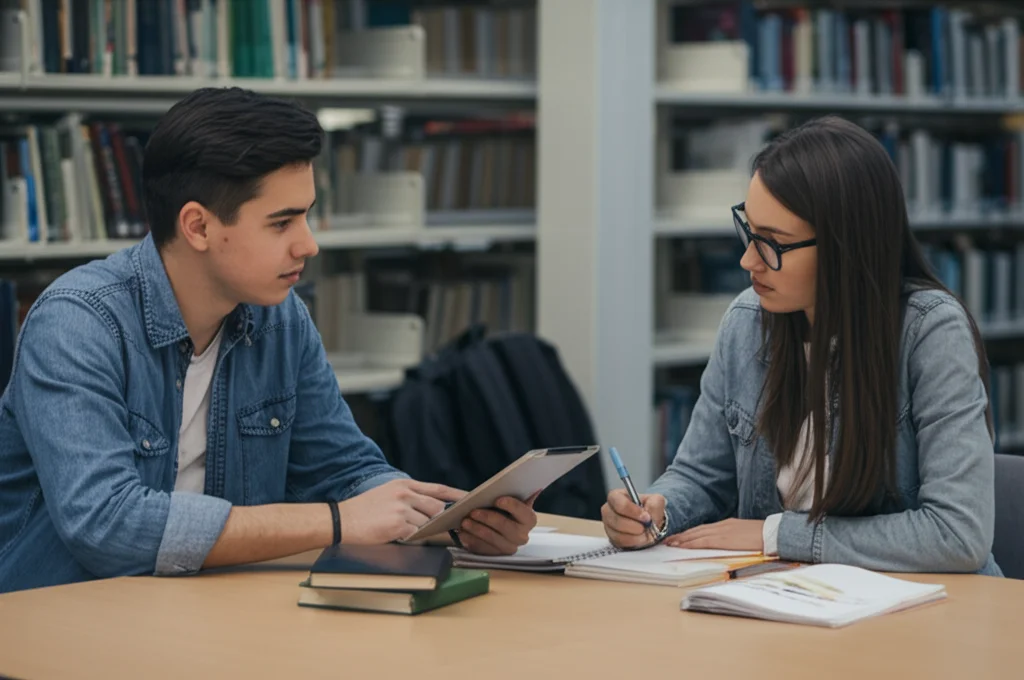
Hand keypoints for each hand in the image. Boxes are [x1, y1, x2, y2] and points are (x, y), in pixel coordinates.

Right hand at [338, 479, 464, 543]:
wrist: (342, 520)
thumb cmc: (363, 510)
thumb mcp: (387, 493)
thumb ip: (409, 497)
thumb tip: (430, 508)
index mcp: (404, 484)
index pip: (437, 488)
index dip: (456, 494)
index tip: (469, 499)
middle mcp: (405, 493)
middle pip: (437, 507)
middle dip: (441, 518)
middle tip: (445, 526)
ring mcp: (401, 508)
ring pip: (428, 522)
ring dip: (425, 531)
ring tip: (412, 533)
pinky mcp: (397, 524)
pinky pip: (417, 534)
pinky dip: (415, 539)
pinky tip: (404, 538)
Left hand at [458, 494, 538, 555]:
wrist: (493, 522)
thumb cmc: (501, 507)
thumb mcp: (509, 498)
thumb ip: (518, 493)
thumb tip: (536, 488)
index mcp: (529, 519)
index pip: (524, 513)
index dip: (512, 506)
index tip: (498, 500)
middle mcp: (522, 536)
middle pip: (507, 528)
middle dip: (489, 519)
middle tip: (473, 511)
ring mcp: (509, 548)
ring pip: (493, 540)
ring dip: (477, 530)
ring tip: (465, 522)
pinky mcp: (495, 555)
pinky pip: (483, 549)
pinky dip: (472, 540)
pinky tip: (462, 533)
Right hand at [601, 490, 665, 548]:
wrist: (649, 521)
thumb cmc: (648, 508)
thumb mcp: (655, 500)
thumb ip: (654, 505)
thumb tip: (650, 517)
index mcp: (616, 496)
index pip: (619, 504)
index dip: (633, 511)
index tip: (646, 517)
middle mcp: (608, 511)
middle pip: (616, 520)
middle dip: (634, 526)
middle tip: (646, 527)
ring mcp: (608, 526)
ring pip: (617, 534)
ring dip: (635, 536)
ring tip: (645, 534)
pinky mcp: (612, 538)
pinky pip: (620, 543)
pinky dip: (633, 543)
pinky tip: (640, 539)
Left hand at [663, 518, 764, 550]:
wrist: (774, 534)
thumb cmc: (764, 538)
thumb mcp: (745, 536)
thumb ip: (733, 539)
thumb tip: (726, 546)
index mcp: (727, 525)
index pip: (704, 529)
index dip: (690, 533)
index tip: (679, 537)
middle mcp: (722, 526)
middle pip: (697, 530)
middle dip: (681, 536)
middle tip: (667, 540)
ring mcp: (722, 531)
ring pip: (697, 535)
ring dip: (682, 539)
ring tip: (670, 543)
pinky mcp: (724, 539)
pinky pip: (703, 541)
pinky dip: (691, 543)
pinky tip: (682, 546)